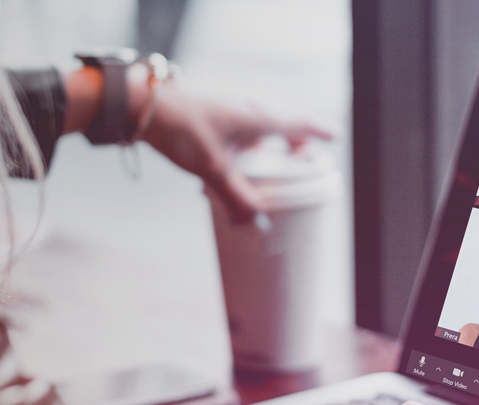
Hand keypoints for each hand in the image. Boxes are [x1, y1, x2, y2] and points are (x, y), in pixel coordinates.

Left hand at [136, 85, 332, 224]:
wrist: (144, 105)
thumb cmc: (182, 128)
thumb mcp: (213, 169)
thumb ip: (237, 198)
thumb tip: (256, 224)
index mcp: (259, 117)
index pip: (301, 123)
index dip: (319, 132)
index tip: (334, 137)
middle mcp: (249, 110)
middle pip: (284, 126)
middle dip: (294, 146)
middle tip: (300, 165)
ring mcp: (230, 110)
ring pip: (260, 130)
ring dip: (266, 150)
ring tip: (263, 175)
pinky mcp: (213, 115)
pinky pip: (239, 133)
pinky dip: (244, 149)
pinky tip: (228, 171)